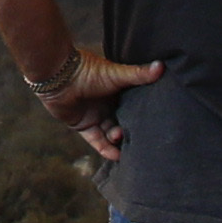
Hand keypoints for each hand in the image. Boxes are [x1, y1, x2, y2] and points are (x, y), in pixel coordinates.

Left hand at [34, 51, 160, 163]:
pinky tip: (115, 156)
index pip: (133, 108)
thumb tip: (162, 66)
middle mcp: (107, 105)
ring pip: (110, 134)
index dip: (142, 118)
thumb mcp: (118, 74)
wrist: (59, 76)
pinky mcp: (83, 126)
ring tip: (126, 150)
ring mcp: (95, 116)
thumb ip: (139, 74)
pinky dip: (105, 149)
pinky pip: (96, 140)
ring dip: (117, 143)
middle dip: (130, 133)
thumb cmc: (89, 71)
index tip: (154, 128)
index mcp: (117, 92)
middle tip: (139, 142)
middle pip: (122, 123)